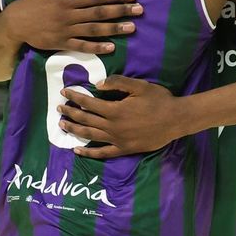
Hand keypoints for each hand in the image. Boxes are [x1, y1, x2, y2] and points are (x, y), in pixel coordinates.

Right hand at [0, 0, 136, 55]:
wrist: (16, 23)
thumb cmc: (33, 1)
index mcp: (68, 0)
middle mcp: (69, 15)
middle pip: (99, 13)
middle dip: (121, 11)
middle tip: (140, 10)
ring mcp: (66, 31)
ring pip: (94, 30)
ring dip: (114, 29)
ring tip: (132, 27)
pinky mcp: (62, 44)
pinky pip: (82, 46)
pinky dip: (97, 46)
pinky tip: (111, 46)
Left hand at [56, 76, 184, 157]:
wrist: (176, 120)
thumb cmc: (159, 100)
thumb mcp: (140, 86)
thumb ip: (118, 83)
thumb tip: (97, 84)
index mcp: (115, 109)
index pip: (88, 103)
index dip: (74, 97)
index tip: (64, 93)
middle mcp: (112, 126)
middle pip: (86, 119)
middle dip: (70, 113)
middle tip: (58, 108)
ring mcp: (117, 139)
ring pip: (90, 135)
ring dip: (74, 130)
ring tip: (62, 125)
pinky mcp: (124, 149)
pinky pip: (102, 153)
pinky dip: (88, 152)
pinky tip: (77, 149)